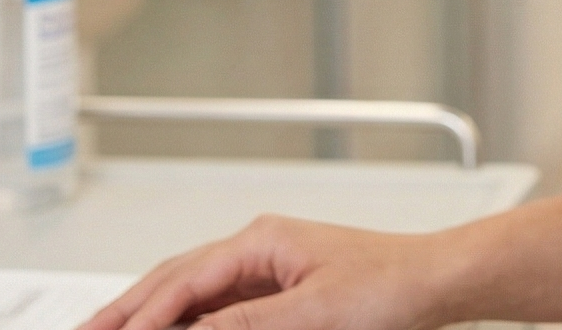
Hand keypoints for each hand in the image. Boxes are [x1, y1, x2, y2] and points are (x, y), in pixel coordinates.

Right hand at [78, 215, 452, 329]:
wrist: (433, 283)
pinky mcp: (277, 294)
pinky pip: (217, 309)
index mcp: (263, 240)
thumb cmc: (388, 284)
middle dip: (127, 310)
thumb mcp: (309, 313)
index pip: (184, 281)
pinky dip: (186, 323)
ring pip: (190, 293)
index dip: (143, 316)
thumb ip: (242, 324)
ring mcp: (266, 270)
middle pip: (175, 279)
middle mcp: (259, 248)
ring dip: (152, 317)